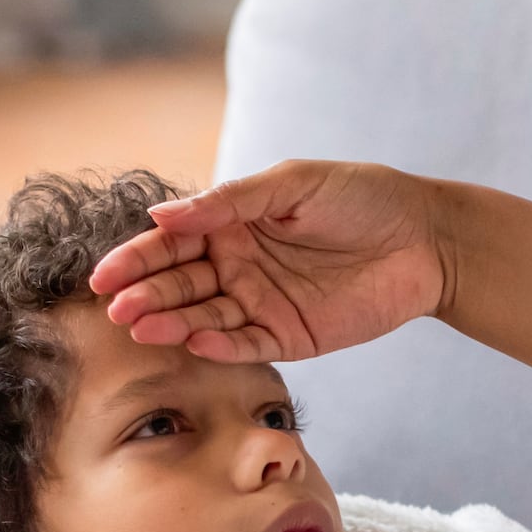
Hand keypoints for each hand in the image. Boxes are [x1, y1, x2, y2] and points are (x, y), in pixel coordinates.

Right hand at [90, 162, 453, 362]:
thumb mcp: (293, 184)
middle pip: (180, 284)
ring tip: (142, 328)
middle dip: (146, 295)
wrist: (428, 238)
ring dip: (173, 324)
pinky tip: (196, 343)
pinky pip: (247, 346)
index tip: (104, 275)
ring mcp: (262, 303)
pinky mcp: (290, 336)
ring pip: (206, 318)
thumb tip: (161, 215)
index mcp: (233, 224)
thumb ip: (229, 202)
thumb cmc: (363, 196)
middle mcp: (239, 265)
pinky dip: (221, 347)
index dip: (137, 258)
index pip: (173, 243)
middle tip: (116, 309)